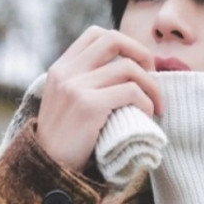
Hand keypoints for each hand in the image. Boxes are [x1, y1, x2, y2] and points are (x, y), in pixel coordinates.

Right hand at [36, 26, 162, 172]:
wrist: (48, 169)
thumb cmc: (66, 142)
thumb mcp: (67, 103)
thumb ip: (86, 83)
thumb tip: (128, 71)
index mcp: (61, 68)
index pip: (96, 34)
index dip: (125, 44)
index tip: (138, 66)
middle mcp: (66, 72)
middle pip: (114, 40)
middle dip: (142, 54)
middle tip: (153, 78)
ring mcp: (76, 87)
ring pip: (128, 68)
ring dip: (151, 86)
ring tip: (154, 106)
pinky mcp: (89, 106)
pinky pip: (131, 92)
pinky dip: (146, 103)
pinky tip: (146, 116)